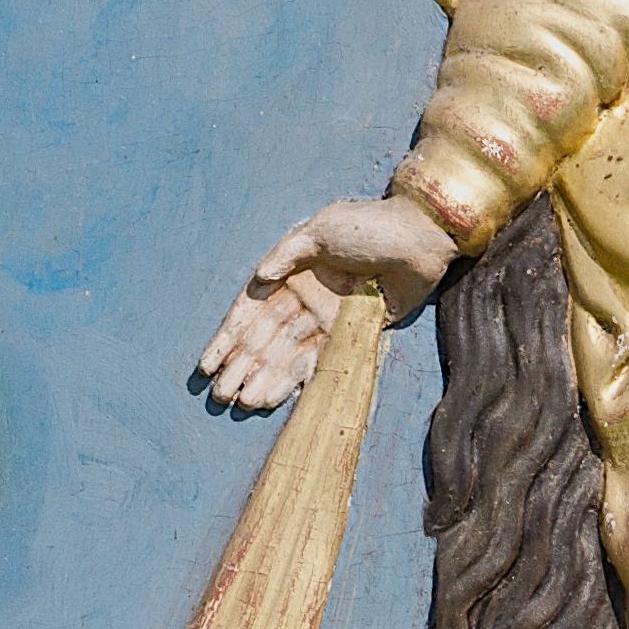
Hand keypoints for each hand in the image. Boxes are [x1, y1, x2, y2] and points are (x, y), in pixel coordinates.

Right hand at [197, 193, 456, 411]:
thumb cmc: (370, 225)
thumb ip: (288, 252)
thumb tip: (259, 277)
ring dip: (264, 378)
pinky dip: (297, 378)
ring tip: (242, 402)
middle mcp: (306, 297)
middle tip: (220, 395)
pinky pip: (320, 360)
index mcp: (292, 272)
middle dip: (240, 367)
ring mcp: (329, 317)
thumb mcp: (323, 228)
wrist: (421, 238)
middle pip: (264, 339)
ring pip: (287, 355)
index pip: (251, 311)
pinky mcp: (354, 332)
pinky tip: (275, 396)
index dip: (228, 338)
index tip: (207, 364)